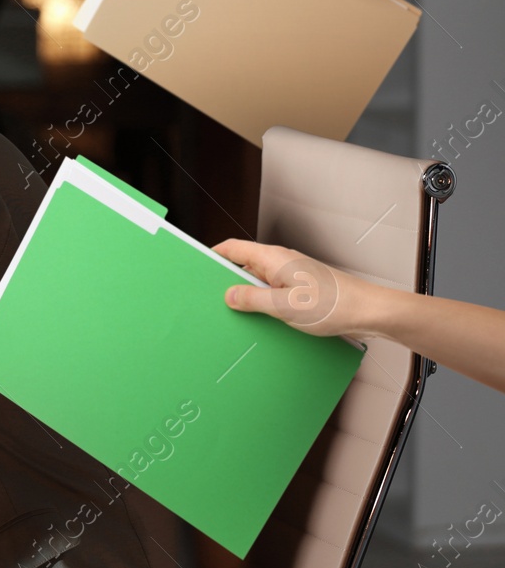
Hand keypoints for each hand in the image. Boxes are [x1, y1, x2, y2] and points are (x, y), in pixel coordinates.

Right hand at [214, 238, 377, 338]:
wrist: (370, 312)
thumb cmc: (334, 306)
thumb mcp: (283, 306)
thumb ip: (251, 299)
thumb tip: (228, 295)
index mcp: (273, 258)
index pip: (232, 248)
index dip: (212, 256)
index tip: (196, 267)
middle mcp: (281, 262)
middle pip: (243, 265)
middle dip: (227, 280)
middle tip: (214, 299)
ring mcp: (292, 274)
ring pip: (259, 280)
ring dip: (248, 295)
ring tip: (239, 313)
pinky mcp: (301, 288)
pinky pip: (273, 291)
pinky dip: (264, 301)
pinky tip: (263, 319)